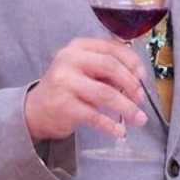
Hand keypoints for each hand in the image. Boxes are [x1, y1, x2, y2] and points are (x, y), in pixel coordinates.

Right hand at [24, 38, 147, 141]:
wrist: (36, 109)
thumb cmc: (66, 88)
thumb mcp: (83, 70)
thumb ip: (106, 69)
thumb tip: (137, 78)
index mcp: (77, 47)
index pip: (111, 48)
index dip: (132, 62)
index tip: (143, 77)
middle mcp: (69, 60)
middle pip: (110, 66)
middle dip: (131, 84)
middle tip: (141, 99)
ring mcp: (64, 82)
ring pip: (106, 93)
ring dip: (127, 107)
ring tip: (139, 118)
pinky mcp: (64, 105)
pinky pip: (94, 116)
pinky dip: (110, 125)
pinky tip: (119, 131)